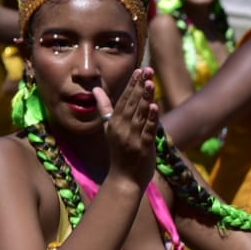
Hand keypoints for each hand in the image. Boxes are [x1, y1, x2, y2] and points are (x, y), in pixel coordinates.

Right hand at [92, 69, 157, 187]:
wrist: (124, 179)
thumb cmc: (119, 153)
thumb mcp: (110, 129)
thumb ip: (105, 108)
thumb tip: (96, 90)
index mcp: (113, 124)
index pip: (123, 100)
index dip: (132, 85)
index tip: (139, 70)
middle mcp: (121, 129)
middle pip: (131, 104)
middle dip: (140, 87)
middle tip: (147, 70)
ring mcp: (131, 138)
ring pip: (139, 115)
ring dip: (145, 98)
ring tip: (150, 83)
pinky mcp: (142, 148)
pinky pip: (147, 130)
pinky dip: (151, 119)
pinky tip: (154, 106)